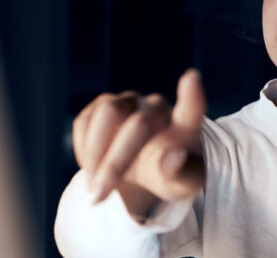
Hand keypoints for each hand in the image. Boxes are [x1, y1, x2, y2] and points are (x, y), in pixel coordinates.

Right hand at [72, 69, 206, 213]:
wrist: (147, 170)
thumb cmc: (169, 176)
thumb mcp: (180, 186)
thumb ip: (180, 175)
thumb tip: (172, 156)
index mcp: (186, 127)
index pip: (192, 108)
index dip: (192, 95)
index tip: (191, 79)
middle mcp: (158, 107)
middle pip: (138, 124)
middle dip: (114, 163)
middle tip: (99, 197)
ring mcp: (130, 101)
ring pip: (107, 112)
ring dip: (95, 154)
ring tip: (95, 189)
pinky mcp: (103, 105)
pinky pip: (85, 122)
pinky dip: (84, 151)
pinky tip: (94, 171)